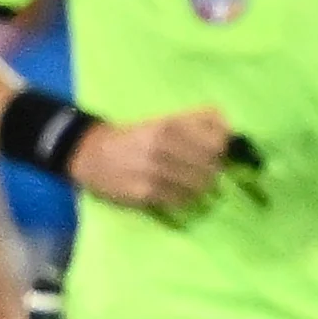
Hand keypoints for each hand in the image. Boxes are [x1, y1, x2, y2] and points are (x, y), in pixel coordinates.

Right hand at [70, 108, 235, 211]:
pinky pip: (180, 200)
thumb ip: (196, 118)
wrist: (91, 154)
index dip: (223, 148)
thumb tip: (226, 121)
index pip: (216, 142)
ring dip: (200, 186)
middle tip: (204, 168)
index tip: (219, 150)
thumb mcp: (163, 120)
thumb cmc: (134, 136)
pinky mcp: (145, 193)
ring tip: (192, 181)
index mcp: (169, 125)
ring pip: (199, 185)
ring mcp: (154, 171)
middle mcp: (162, 146)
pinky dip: (185, 198)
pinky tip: (177, 191)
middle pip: (211, 165)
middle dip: (213, 168)